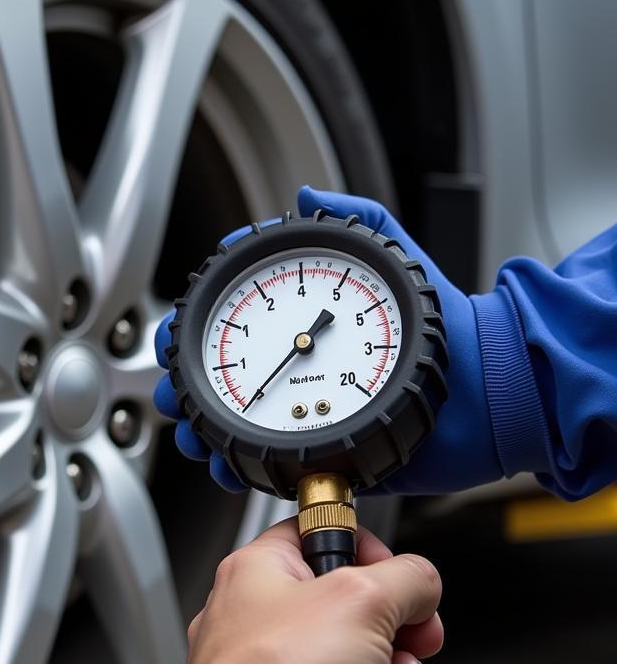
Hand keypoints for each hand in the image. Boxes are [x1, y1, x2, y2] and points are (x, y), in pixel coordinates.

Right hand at [154, 186, 502, 493]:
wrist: (488, 390)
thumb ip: (357, 217)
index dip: (198, 325)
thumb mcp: (398, 258)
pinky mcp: (323, 451)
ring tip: (194, 435)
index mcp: (308, 326)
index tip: (178, 327)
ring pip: (235, 425)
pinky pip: (270, 465)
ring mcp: (307, 412)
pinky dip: (240, 470)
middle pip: (221, 378)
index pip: (237, 321)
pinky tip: (230, 466)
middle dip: (185, 386)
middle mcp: (300, 370)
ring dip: (203, 432)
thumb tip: (307, 193)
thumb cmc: (447, 325)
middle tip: (173, 391)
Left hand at [175, 519, 442, 663]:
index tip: (397, 576)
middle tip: (412, 643)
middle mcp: (265, 625)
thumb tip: (420, 582)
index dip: (367, 551)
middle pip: (358, 612)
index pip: (317, 537)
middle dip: (400, 635)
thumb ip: (406, 577)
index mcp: (260, 573)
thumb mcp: (362, 598)